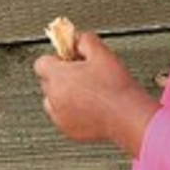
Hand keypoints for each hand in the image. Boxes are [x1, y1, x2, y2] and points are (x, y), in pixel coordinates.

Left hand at [33, 32, 159, 154]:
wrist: (128, 116)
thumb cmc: (115, 86)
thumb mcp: (101, 53)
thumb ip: (84, 40)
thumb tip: (77, 39)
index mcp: (58, 77)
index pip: (41, 63)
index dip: (56, 59)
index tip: (70, 60)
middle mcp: (53, 98)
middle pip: (47, 81)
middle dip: (60, 76)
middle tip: (82, 75)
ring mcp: (59, 116)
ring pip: (53, 100)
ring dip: (63, 95)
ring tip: (87, 92)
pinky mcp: (68, 130)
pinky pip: (63, 117)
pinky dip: (71, 112)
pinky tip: (90, 106)